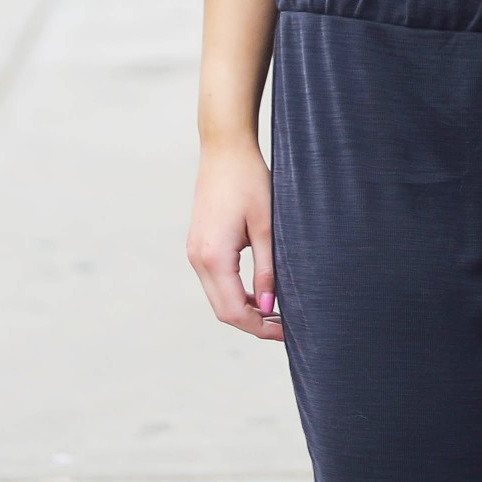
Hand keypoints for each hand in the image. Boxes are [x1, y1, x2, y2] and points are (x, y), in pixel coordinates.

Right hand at [186, 140, 282, 340]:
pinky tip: (260, 293)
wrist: (224, 149)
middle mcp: (198, 259)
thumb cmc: (250, 181)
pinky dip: (235, 293)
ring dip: (245, 310)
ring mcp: (194, 252)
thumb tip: (270, 307)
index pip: (234, 311)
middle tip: (285, 327)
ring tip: (277, 312)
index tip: (287, 331)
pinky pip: (215, 281)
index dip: (260, 328)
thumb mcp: (266, 227)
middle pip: (223, 310)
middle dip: (253, 324)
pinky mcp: (198, 245)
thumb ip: (267, 270)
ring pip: (218, 298)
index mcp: (214, 257)